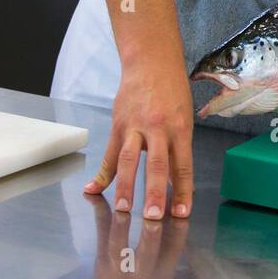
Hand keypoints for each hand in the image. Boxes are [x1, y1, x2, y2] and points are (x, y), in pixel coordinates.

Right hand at [83, 52, 194, 218]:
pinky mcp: (118, 124)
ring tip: (124, 209)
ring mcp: (135, 126)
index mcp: (179, 128)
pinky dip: (102, 174)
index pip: (183, 165)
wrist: (151, 61)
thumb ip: (177, 147)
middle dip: (155, 193)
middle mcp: (158, 128)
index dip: (183, 191)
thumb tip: (174, 181)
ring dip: (126, 187)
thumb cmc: (173, 91)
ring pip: (129, 160)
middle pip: (156, 164)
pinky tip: (93, 189)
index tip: (181, 213)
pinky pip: (109, 153)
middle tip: (154, 217)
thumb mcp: (183, 117)